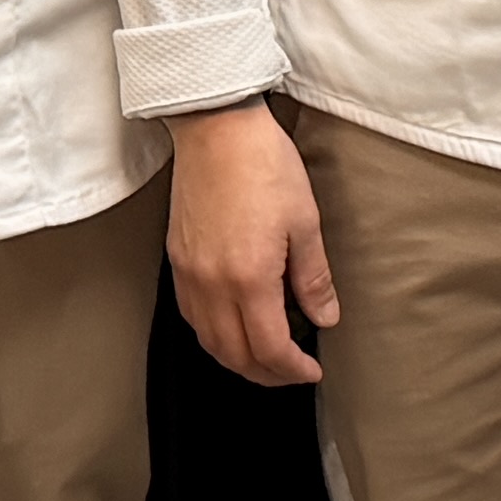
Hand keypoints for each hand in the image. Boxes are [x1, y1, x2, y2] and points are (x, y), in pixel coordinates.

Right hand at [168, 101, 336, 387]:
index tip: (311, 370)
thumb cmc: (264, 164)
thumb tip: (324, 317)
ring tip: (264, 358)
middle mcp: (212, 283)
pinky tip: (230, 327)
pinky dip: (212, 334)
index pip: (269, 348)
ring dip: (236, 359)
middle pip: (234, 354)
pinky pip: (191, 314)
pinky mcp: (176, 258)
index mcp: (249, 277)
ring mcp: (188, 272)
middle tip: (291, 372)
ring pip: (208, 340)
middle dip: (266, 374)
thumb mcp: (305, 221)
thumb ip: (313, 277)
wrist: (216, 126)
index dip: (293, 369)